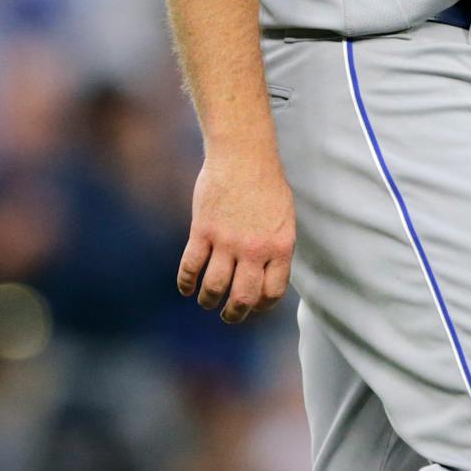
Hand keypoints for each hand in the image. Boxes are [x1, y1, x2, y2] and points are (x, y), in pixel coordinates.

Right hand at [178, 146, 295, 323]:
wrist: (243, 155)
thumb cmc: (267, 184)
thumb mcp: (284, 217)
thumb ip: (276, 248)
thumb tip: (268, 277)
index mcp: (280, 246)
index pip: (272, 292)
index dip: (261, 306)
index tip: (253, 306)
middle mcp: (254, 248)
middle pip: (242, 298)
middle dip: (234, 314)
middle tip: (228, 315)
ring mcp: (227, 241)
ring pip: (214, 288)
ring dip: (208, 300)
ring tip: (207, 301)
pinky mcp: (202, 231)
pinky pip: (190, 268)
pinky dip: (186, 283)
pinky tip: (187, 287)